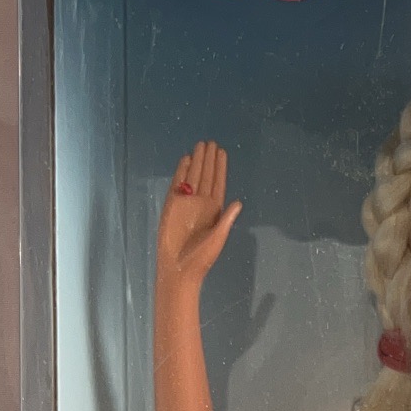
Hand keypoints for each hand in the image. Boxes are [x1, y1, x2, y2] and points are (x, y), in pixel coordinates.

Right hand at [157, 140, 240, 290]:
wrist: (178, 268)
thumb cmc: (201, 258)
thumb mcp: (217, 239)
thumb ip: (226, 220)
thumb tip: (239, 202)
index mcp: (215, 210)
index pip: (218, 183)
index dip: (220, 168)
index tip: (222, 152)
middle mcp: (201, 203)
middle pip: (206, 176)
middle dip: (208, 159)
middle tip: (211, 142)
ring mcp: (186, 203)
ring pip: (192, 177)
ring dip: (196, 162)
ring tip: (200, 145)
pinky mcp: (172, 205)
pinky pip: (177, 184)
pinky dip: (181, 172)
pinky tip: (186, 159)